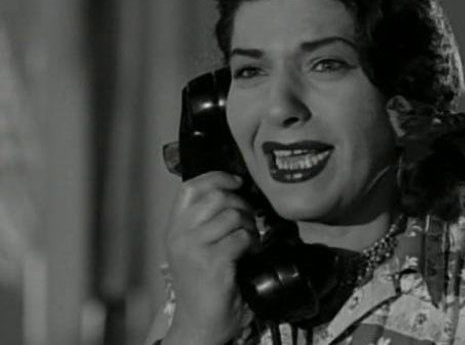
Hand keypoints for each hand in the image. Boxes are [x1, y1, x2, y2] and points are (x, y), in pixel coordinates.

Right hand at [163, 172, 258, 344]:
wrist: (199, 324)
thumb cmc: (202, 286)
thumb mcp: (195, 248)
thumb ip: (205, 221)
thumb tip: (233, 192)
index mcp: (175, 228)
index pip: (191, 187)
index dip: (217, 177)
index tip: (236, 181)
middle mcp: (180, 235)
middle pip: (217, 197)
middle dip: (241, 204)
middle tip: (248, 221)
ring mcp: (194, 249)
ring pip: (232, 215)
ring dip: (249, 225)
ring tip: (249, 240)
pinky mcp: (212, 263)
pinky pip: (241, 238)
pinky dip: (252, 243)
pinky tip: (249, 254)